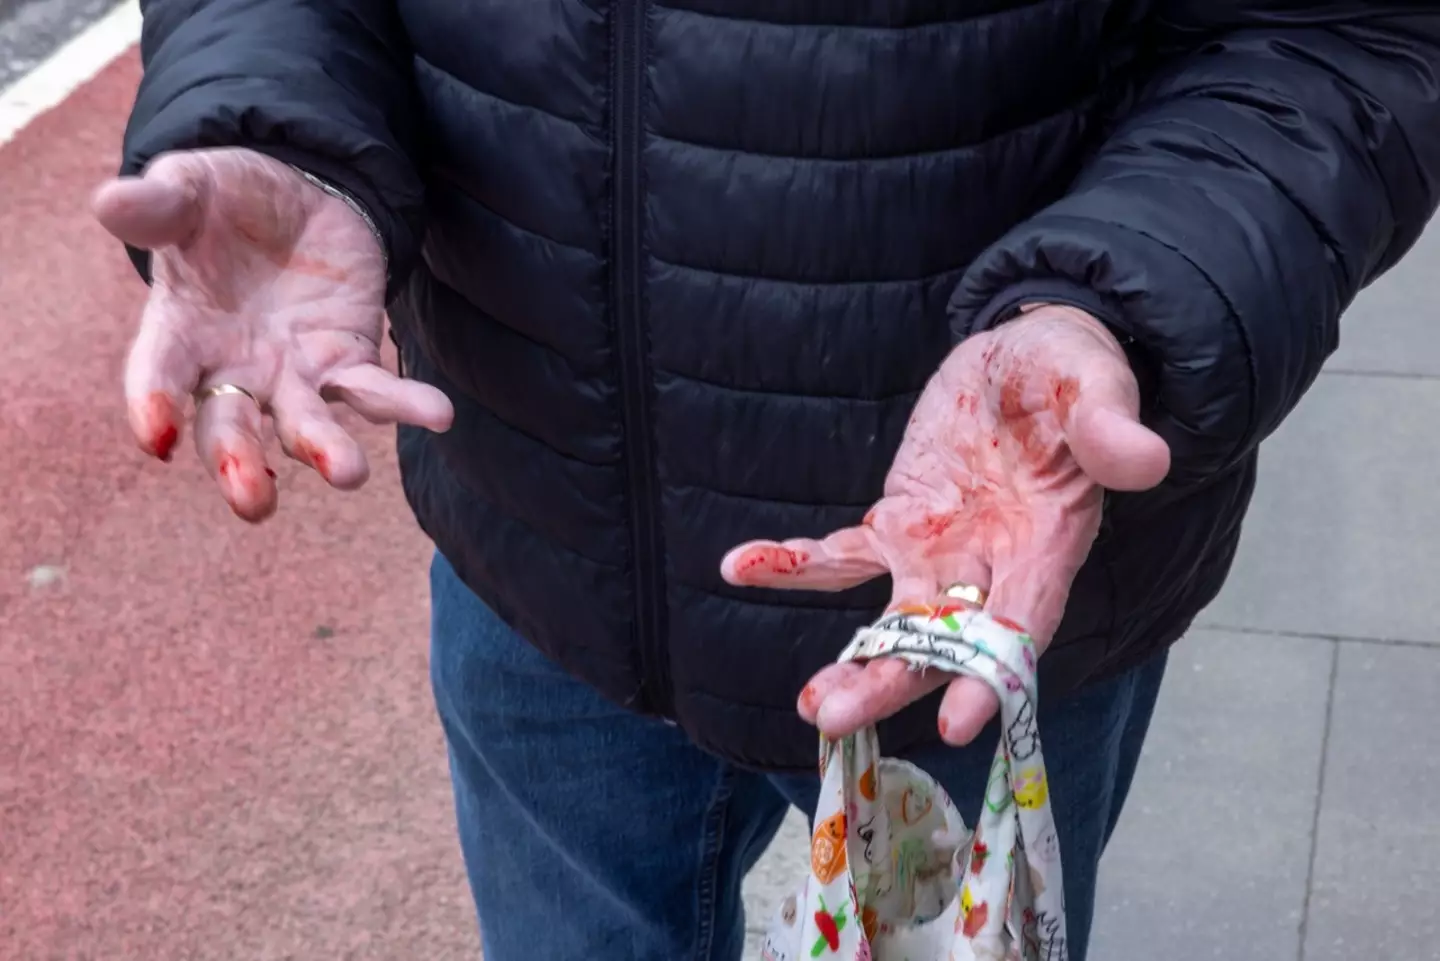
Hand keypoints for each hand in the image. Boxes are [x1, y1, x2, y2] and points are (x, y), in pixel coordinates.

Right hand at [93, 148, 452, 521]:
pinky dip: (405, 403)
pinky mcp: (348, 359)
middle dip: (239, 464)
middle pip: (230, 426)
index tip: (155, 436)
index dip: (154, 404)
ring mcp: (294, 372)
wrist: (295, 193)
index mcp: (180, 331)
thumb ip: (160, 204)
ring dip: (326, 450)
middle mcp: (234, 367)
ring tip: (349, 474)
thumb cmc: (224, 199)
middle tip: (253, 503)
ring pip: (307, 423)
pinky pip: (375, 389)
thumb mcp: (191, 188)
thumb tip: (111, 203)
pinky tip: (438, 413)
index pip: (160, 376)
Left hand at [719, 306, 1168, 744]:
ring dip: (852, 660)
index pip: (1022, 622)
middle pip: (943, 641)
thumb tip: (1144, 459)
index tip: (957, 721)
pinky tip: (740, 566)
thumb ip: (1108, 424)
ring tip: (807, 703)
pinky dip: (796, 564)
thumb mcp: (1095, 385)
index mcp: (1048, 544)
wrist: (1028, 360)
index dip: (990, 671)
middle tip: (834, 719)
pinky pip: (843, 554)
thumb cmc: (1073, 376)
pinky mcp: (898, 523)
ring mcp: (939, 550)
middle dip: (893, 682)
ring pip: (893, 619)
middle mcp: (992, 566)